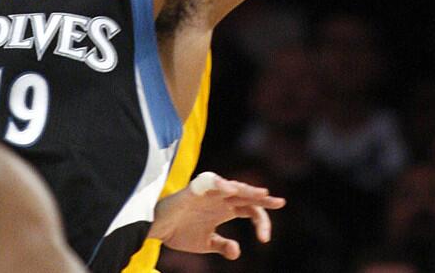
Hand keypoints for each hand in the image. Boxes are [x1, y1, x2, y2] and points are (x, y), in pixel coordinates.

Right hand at [150, 171, 285, 259]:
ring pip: (232, 186)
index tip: (265, 240)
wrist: (155, 229)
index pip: (250, 209)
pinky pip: (209, 182)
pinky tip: (231, 190)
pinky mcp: (193, 191)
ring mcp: (208, 194)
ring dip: (247, 190)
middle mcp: (219, 199)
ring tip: (262, 194)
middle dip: (263, 199)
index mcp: (225, 210)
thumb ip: (222, 245)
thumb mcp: (205, 243)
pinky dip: (220, 184)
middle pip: (246, 195)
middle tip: (280, 202)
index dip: (261, 221)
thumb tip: (238, 251)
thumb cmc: (179, 231)